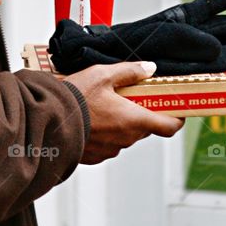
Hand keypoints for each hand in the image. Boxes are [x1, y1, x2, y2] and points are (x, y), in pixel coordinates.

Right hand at [65, 60, 183, 164]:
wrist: (48, 121)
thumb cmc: (75, 98)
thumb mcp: (103, 75)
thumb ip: (130, 71)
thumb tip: (149, 68)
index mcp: (134, 120)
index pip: (169, 127)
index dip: (177, 119)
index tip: (177, 110)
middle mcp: (126, 139)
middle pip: (145, 128)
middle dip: (140, 113)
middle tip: (128, 98)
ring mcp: (110, 150)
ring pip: (125, 136)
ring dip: (120, 123)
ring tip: (102, 107)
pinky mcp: (95, 157)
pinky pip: (107, 144)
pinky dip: (104, 133)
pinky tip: (90, 120)